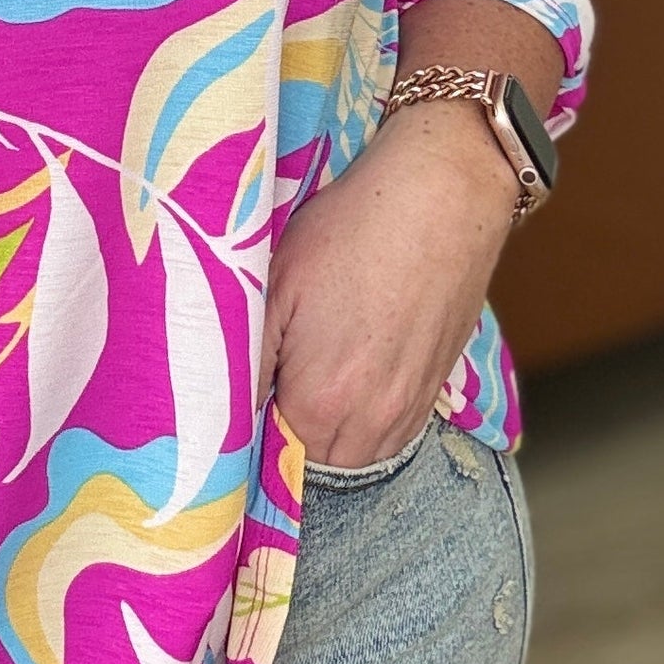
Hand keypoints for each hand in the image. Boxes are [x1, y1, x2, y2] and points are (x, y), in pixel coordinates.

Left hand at [259, 100, 518, 469]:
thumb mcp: (273, 285)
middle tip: (257, 392)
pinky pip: (389, 438)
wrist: (442, 195)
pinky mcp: (434, 390)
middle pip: (308, 467)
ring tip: (300, 384)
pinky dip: (360, 426)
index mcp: (319, 403)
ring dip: (320, 438)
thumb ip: (244, 363)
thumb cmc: (352, 230)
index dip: (240, 439)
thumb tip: (221, 417)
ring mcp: (409, 411)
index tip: (224, 413)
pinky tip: (344, 381)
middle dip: (278, 442)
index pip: (264, 459)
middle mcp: (370, 423)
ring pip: (351, 458)